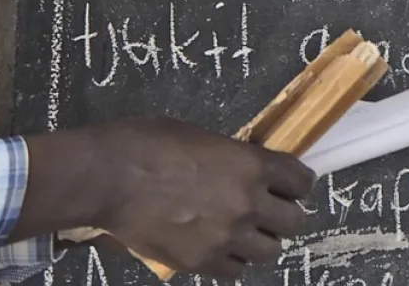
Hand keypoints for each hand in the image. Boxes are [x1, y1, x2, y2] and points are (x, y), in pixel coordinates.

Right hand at [14, 117, 314, 279]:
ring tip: (240, 233)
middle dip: (283, 215)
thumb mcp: (199, 137)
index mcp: (251, 165)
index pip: (301, 181)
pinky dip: (230, 261)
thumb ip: (230, 157)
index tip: (288, 185)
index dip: (297, 184)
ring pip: (269, 251)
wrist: (107, 179)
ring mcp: (227, 238)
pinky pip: (235, 271)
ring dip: (259, 241)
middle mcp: (248, 204)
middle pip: (294, 222)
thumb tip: (241, 168)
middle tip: (266, 211)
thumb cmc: (146, 143)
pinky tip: (216, 248)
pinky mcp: (202, 263)